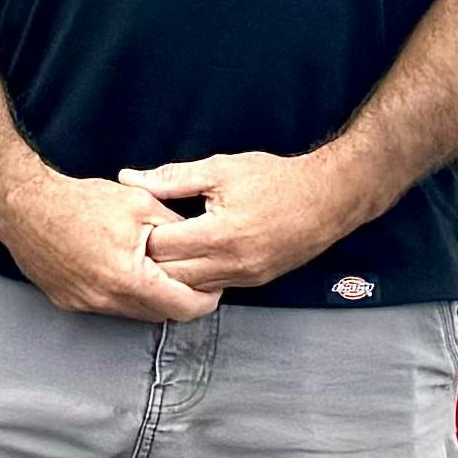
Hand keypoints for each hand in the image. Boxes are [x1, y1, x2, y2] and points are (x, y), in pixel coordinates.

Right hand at [0, 165, 218, 321]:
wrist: (24, 205)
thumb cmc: (79, 202)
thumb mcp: (141, 204)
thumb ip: (176, 228)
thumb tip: (198, 242)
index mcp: (130, 278)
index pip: (184, 308)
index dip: (205, 299)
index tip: (211, 287)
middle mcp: (106, 299)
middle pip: (160, 314)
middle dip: (178, 298)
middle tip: (186, 276)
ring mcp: (84, 304)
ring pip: (133, 312)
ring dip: (148, 297)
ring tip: (150, 269)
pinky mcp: (67, 301)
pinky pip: (106, 306)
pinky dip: (119, 293)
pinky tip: (116, 268)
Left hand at [130, 149, 372, 296]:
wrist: (329, 198)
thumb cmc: (276, 179)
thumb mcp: (220, 170)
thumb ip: (170, 178)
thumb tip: (129, 178)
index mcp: (220, 234)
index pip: (160, 248)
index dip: (143, 234)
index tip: (138, 221)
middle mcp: (233, 263)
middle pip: (171, 275)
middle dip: (152, 257)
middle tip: (144, 238)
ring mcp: (246, 277)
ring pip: (191, 287)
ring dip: (174, 271)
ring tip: (167, 247)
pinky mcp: (256, 282)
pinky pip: (214, 287)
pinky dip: (197, 276)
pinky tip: (192, 256)